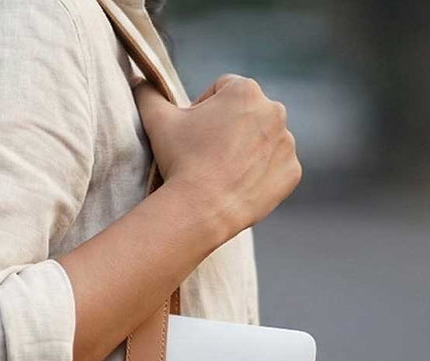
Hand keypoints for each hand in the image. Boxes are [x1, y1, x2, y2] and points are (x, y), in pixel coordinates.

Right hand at [133, 73, 300, 243]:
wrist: (200, 210)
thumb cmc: (181, 161)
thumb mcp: (158, 121)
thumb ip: (148, 94)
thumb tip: (138, 80)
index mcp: (246, 90)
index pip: (222, 91)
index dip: (203, 111)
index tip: (194, 135)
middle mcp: (274, 110)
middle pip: (246, 116)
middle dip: (229, 130)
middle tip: (206, 156)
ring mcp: (287, 143)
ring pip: (264, 142)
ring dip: (247, 152)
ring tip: (222, 173)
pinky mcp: (291, 172)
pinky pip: (277, 170)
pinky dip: (262, 176)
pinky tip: (239, 186)